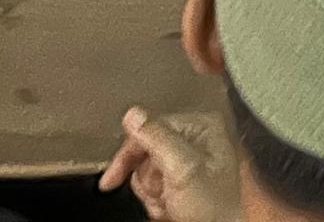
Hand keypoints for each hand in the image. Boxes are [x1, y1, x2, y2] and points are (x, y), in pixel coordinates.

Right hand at [99, 106, 241, 221]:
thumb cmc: (210, 207)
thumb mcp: (183, 169)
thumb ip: (158, 139)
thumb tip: (132, 114)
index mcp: (201, 126)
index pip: (151, 127)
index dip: (130, 153)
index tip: (113, 178)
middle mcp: (194, 139)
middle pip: (146, 150)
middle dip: (147, 178)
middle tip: (158, 195)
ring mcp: (186, 161)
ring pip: (145, 170)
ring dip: (151, 192)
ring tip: (168, 203)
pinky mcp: (179, 182)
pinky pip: (151, 185)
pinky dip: (154, 200)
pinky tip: (168, 208)